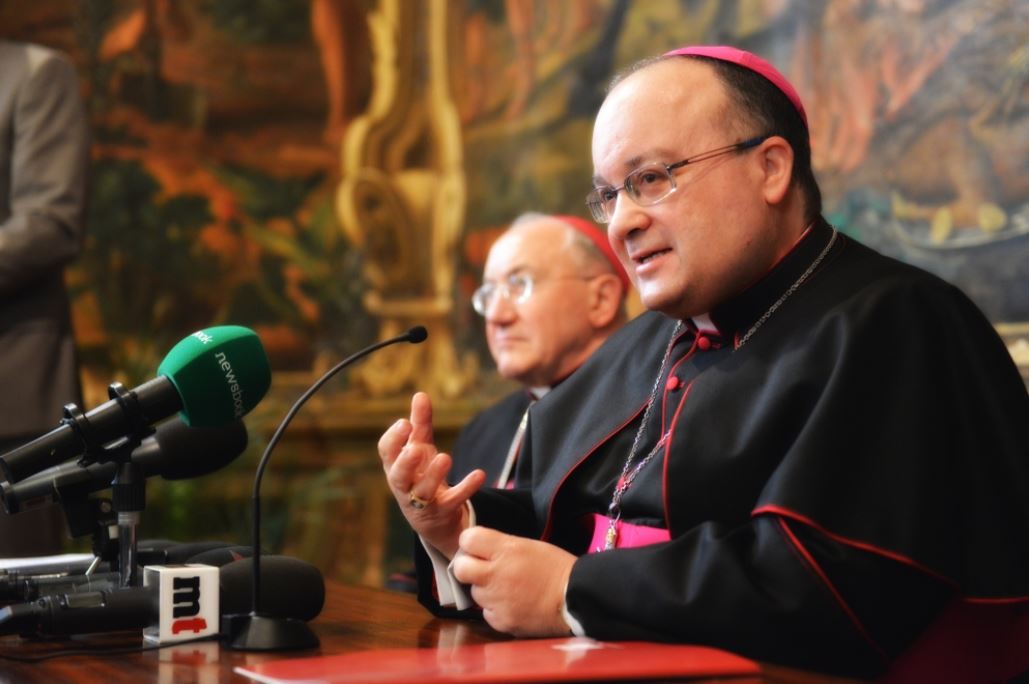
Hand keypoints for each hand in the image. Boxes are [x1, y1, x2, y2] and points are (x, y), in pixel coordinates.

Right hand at [378, 392, 484, 556]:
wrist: (433, 517)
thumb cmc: (420, 474)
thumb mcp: (420, 447)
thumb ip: (420, 423)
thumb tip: (420, 394)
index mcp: (395, 466)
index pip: (386, 453)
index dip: (393, 439)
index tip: (405, 423)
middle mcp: (404, 485)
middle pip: (398, 476)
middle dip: (405, 463)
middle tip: (416, 449)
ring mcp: (422, 501)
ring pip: (423, 492)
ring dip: (433, 476)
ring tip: (445, 457)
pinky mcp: (442, 511)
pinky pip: (453, 501)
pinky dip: (465, 488)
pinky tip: (479, 474)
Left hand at [452, 527, 575, 636]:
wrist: (576, 598)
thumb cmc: (556, 568)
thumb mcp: (528, 545)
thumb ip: (501, 547)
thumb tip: (478, 551)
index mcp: (506, 550)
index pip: (467, 539)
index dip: (470, 543)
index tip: (477, 548)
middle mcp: (497, 574)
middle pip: (460, 568)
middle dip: (467, 567)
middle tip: (481, 569)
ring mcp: (498, 600)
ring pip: (474, 593)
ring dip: (484, 590)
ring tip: (505, 588)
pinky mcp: (502, 621)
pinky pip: (487, 613)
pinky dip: (495, 609)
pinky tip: (512, 604)